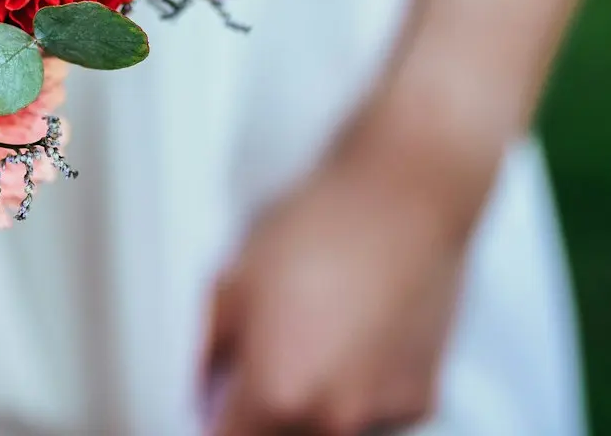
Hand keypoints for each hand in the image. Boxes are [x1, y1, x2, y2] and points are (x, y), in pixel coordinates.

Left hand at [202, 89, 501, 434]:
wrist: (405, 197)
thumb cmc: (318, 228)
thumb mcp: (232, 282)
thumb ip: (202, 349)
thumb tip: (190, 386)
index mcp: (278, 395)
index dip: (211, 416)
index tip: (213, 394)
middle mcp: (333, 420)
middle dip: (258, 414)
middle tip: (257, 359)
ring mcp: (383, 416)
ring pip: (325, 432)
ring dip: (309, 406)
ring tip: (312, 340)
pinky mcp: (420, 401)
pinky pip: (373, 416)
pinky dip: (356, 392)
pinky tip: (355, 337)